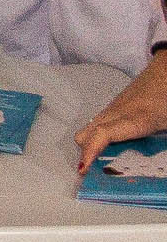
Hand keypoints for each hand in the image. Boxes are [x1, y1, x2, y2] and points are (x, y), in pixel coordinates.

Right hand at [76, 50, 166, 171]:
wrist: (166, 71)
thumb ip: (161, 146)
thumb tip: (159, 166)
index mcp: (135, 119)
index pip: (102, 134)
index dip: (90, 152)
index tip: (83, 169)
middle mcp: (117, 113)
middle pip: (86, 134)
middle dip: (86, 154)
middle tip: (96, 170)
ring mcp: (113, 108)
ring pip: (88, 129)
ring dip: (91, 146)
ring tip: (102, 160)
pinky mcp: (114, 106)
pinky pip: (97, 123)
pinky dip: (97, 137)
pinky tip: (113, 144)